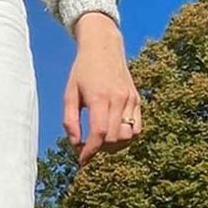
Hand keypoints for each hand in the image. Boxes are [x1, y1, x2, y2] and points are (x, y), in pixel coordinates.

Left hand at [64, 11, 141, 161]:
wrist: (103, 47)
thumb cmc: (82, 71)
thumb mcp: (69, 94)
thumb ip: (70, 121)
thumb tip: (75, 144)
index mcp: (99, 97)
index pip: (99, 133)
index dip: (90, 151)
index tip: (82, 160)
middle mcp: (118, 99)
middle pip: (114, 138)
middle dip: (100, 149)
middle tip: (87, 147)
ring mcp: (131, 100)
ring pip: (128, 136)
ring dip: (115, 145)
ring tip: (101, 141)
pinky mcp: (138, 100)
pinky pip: (138, 128)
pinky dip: (127, 137)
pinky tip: (114, 133)